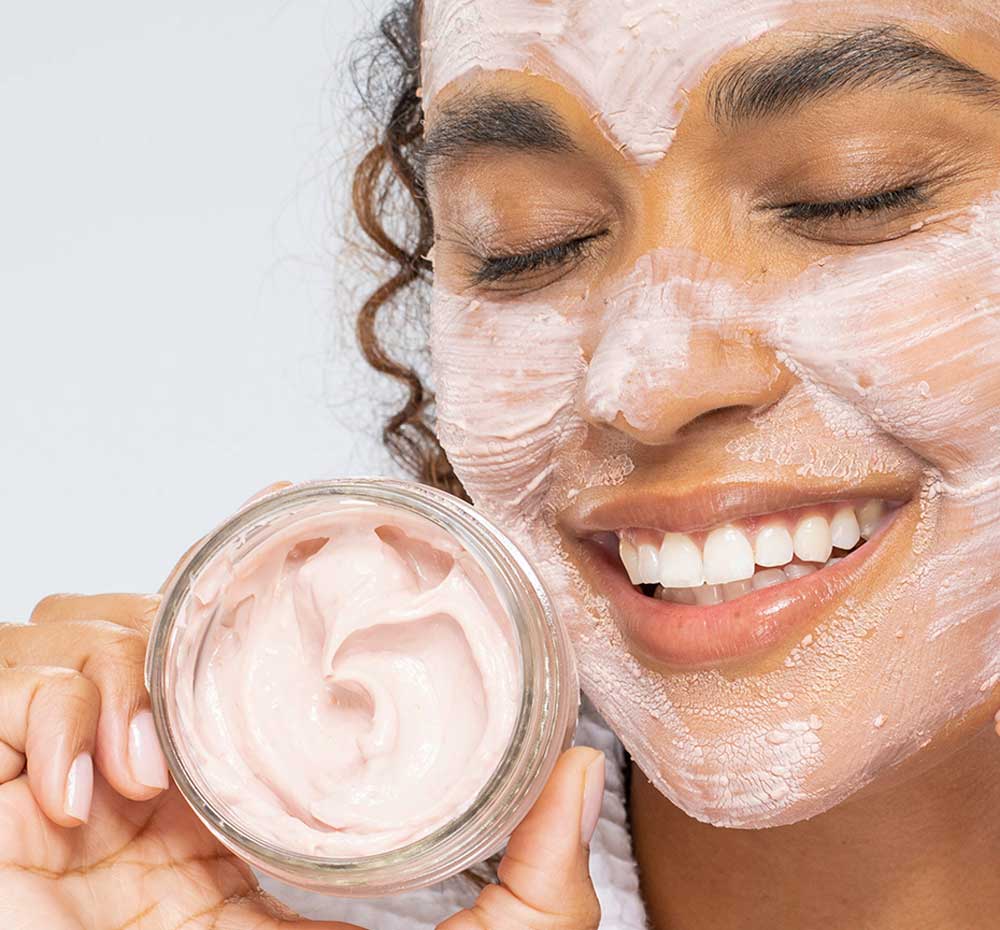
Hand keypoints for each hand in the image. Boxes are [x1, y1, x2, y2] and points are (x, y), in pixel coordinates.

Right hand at [1, 481, 602, 928]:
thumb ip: (537, 887)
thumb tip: (586, 769)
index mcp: (243, 808)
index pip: (231, 661)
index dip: (249, 584)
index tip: (291, 506)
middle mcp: (154, 792)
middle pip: (146, 627)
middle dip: (174, 610)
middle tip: (215, 627)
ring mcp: (71, 803)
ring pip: (66, 640)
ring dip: (110, 670)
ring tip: (152, 767)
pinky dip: (38, 711)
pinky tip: (84, 793)